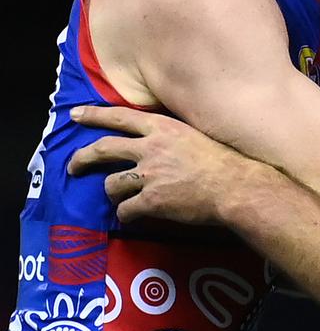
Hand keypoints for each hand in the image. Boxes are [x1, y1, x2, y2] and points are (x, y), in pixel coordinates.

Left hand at [68, 105, 260, 225]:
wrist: (236, 186)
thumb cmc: (222, 161)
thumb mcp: (192, 135)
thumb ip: (168, 136)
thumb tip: (152, 142)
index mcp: (161, 127)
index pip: (119, 116)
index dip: (94, 115)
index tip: (75, 114)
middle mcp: (150, 147)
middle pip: (103, 149)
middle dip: (82, 158)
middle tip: (73, 167)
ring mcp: (149, 174)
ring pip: (111, 184)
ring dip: (113, 193)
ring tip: (121, 198)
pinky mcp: (151, 201)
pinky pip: (126, 210)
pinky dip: (127, 215)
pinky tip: (135, 216)